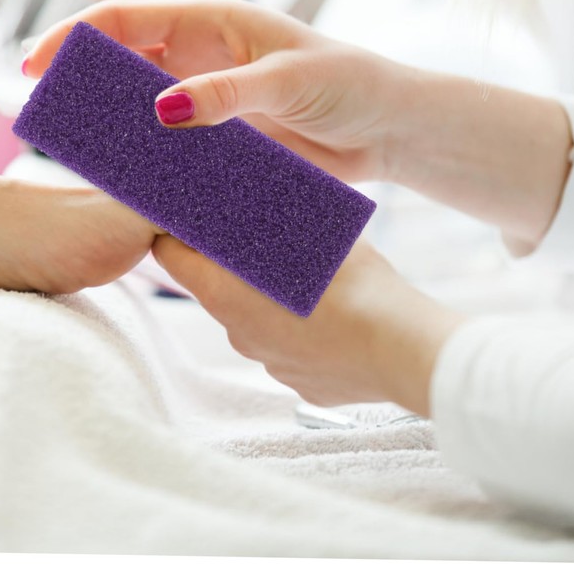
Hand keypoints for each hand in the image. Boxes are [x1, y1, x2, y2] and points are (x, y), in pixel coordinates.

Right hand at [23, 0, 408, 183]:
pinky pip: (168, 145)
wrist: (383, 126)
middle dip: (78, 81)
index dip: (74, 37)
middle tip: (46, 113)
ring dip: (108, 124)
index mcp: (210, 23)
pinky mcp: (217, 136)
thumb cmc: (347, 83)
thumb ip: (226, 92)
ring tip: (75, 149)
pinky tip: (128, 177)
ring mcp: (205, 98)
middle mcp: (198, 57)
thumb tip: (162, 110)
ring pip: (138, 106)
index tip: (37, 64)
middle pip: (120, 62)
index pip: (125, 20)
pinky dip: (145, 157)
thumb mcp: (288, 80)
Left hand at [152, 233, 464, 414]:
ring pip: (257, 319)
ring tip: (311, 277)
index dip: (177, 232)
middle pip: (218, 287)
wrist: (401, 349)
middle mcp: (236, 333)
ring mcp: (268, 363)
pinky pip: (291, 347)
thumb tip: (244, 191)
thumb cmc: (351, 281)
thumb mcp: (307, 229)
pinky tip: (334, 314)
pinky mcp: (299, 382)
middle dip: (233, 263)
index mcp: (224, 293)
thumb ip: (267, 212)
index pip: (171, 256)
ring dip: (270, 297)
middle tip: (266, 236)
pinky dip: (301, 329)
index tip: (192, 215)